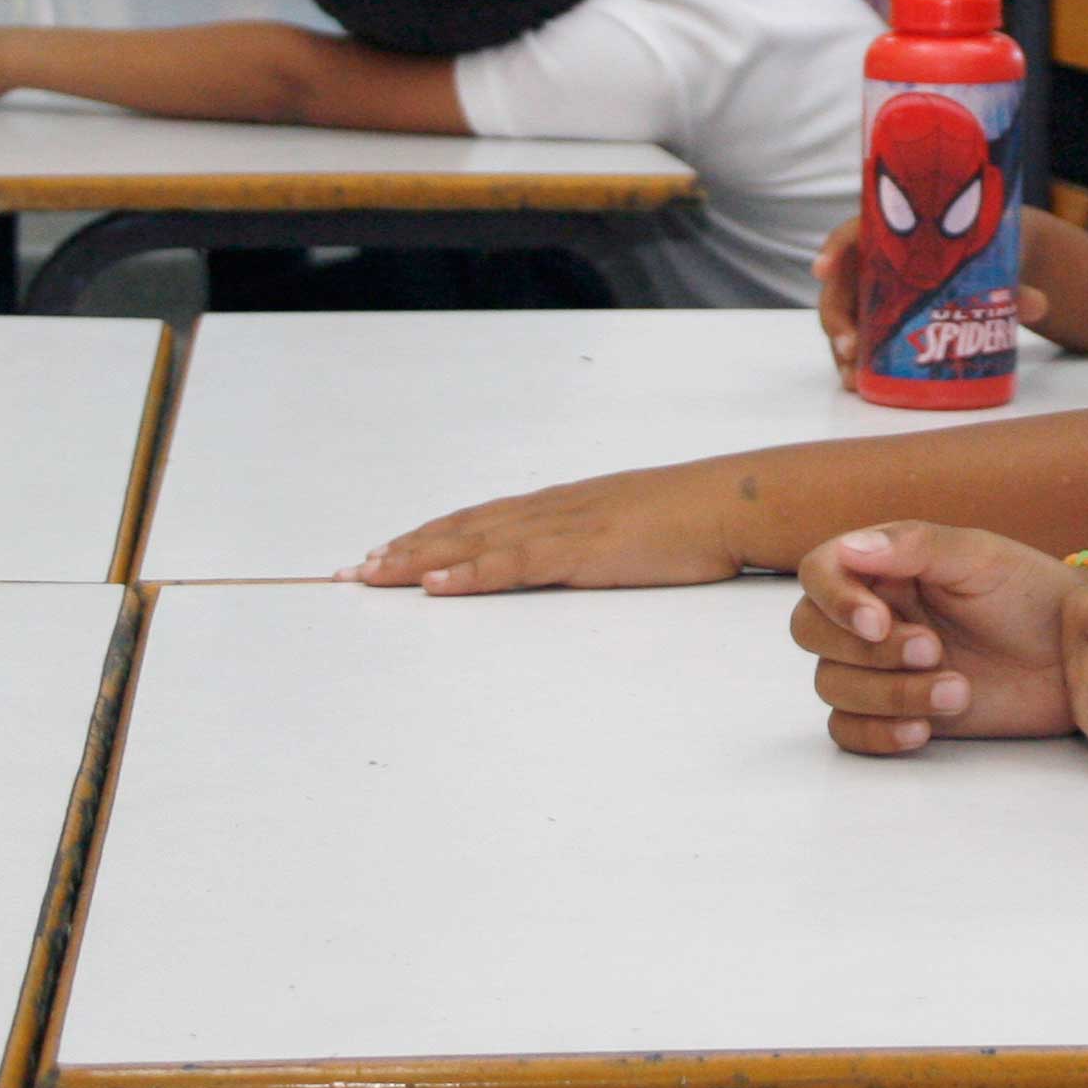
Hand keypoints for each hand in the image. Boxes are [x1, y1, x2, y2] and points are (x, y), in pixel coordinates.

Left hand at [342, 455, 756, 593]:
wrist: (735, 502)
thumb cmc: (699, 519)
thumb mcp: (637, 529)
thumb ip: (602, 542)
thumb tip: (580, 562)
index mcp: (566, 505)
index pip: (483, 519)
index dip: (432, 536)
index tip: (388, 552)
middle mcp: (553, 508)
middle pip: (463, 527)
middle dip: (405, 550)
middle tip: (352, 571)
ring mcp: (564, 526)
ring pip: (474, 542)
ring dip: (418, 560)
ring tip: (371, 577)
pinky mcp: (581, 549)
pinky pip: (513, 563)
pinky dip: (469, 572)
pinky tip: (434, 586)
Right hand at [793, 522, 1085, 753]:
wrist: (1072, 658)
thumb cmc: (1030, 595)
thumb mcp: (980, 558)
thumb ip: (916, 546)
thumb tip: (849, 547)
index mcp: (884, 566)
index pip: (820, 573)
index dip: (835, 599)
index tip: (878, 621)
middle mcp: (871, 613)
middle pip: (812, 633)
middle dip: (867, 650)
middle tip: (933, 650)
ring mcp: (879, 666)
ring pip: (832, 685)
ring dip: (890, 694)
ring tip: (960, 690)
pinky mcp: (894, 712)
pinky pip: (847, 730)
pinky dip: (878, 734)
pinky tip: (924, 730)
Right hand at [813, 210, 1053, 386]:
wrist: (993, 263)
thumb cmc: (987, 249)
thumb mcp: (997, 260)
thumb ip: (1012, 284)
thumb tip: (1039, 305)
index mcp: (891, 230)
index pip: (851, 234)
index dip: (833, 249)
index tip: (823, 270)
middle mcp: (873, 261)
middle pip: (840, 284)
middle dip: (836, 315)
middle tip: (850, 345)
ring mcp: (872, 293)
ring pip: (844, 316)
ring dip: (841, 346)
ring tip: (851, 375)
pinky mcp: (879, 320)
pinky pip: (860, 339)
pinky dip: (855, 362)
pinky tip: (857, 384)